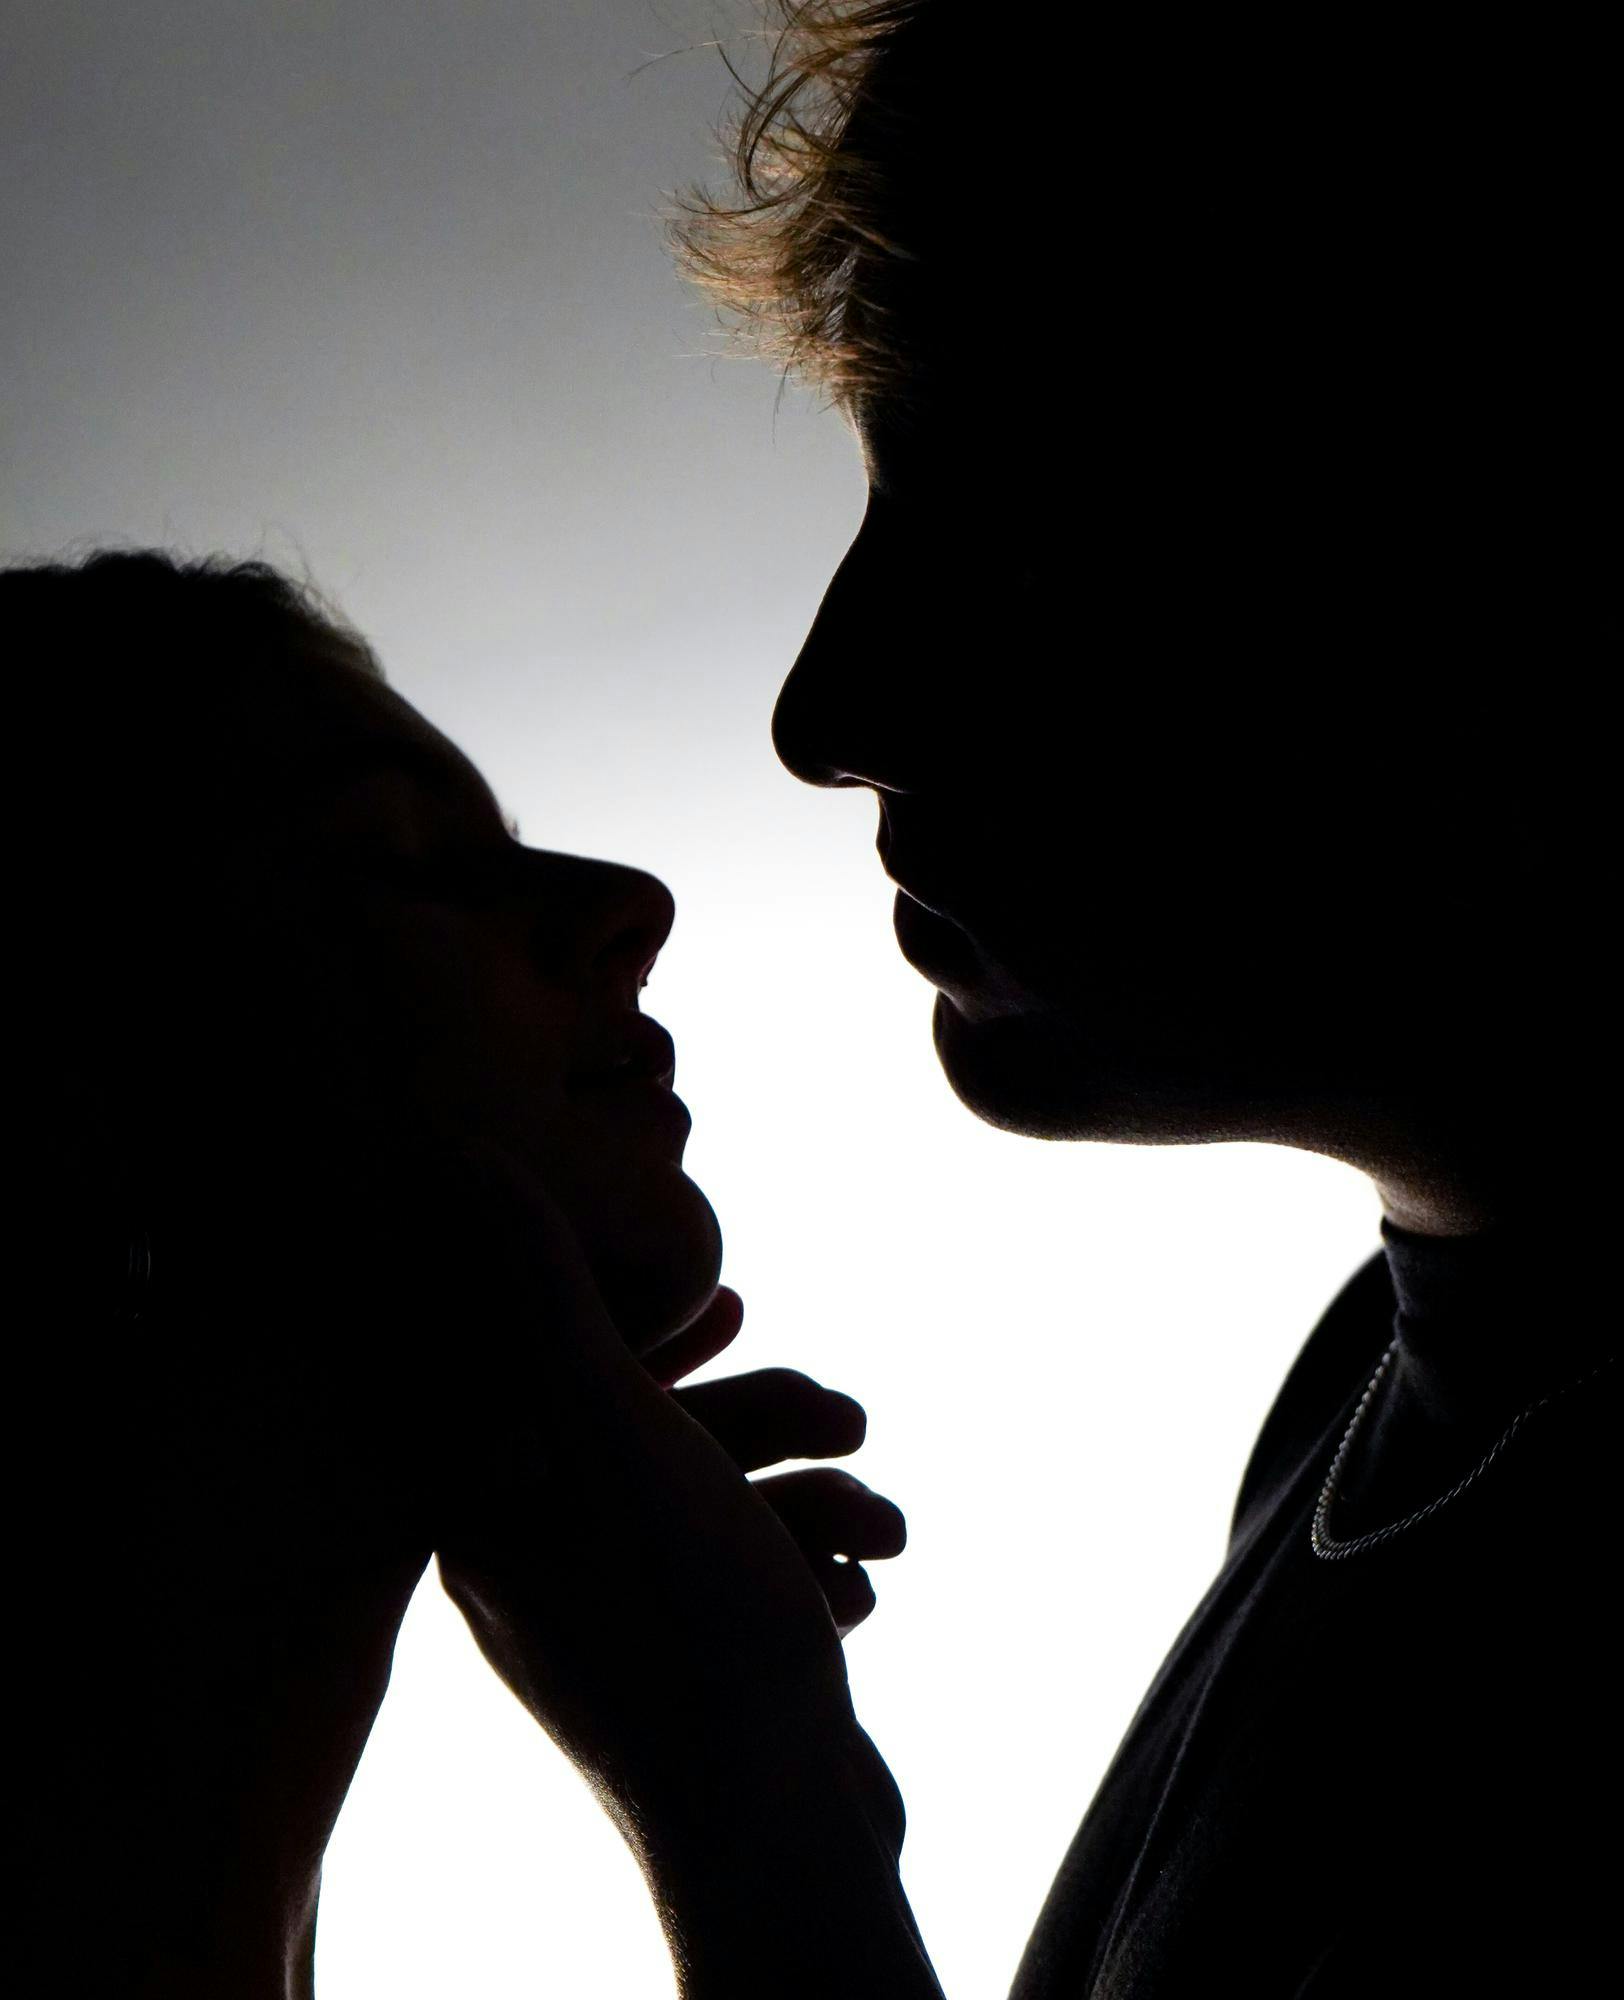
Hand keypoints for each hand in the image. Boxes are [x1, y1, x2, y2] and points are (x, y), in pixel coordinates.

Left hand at [432, 1145, 903, 1852]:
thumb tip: (462, 1156)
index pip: (542, 1364)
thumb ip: (548, 1294)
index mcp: (488, 1507)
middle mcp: (534, 1564)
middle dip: (765, 1412)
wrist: (785, 1836)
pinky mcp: (685, 1660)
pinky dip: (810, 1553)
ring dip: (812, 1489)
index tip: (734, 1302)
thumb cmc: (692, 1633)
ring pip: (714, 1491)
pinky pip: (742, 1560)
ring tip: (881, 1525)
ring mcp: (613, 1620)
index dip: (648, 1323)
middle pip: (648, 1427)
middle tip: (847, 1413)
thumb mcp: (616, 1435)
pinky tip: (864, 1582)